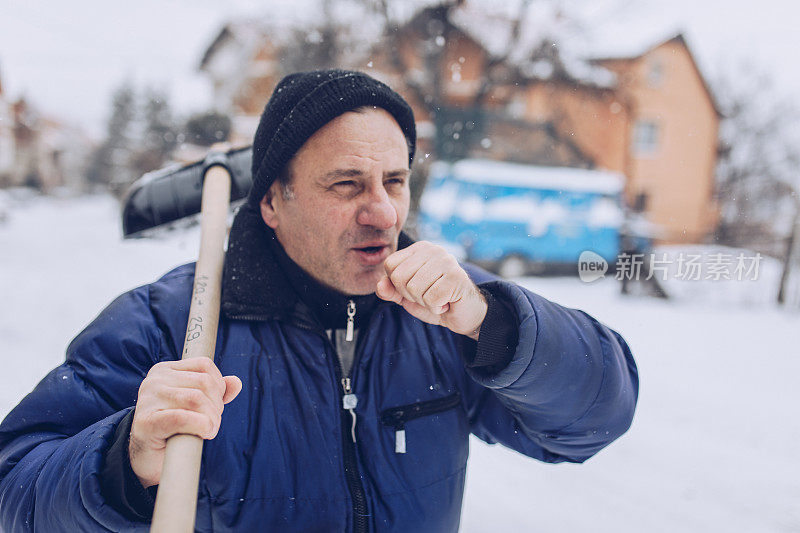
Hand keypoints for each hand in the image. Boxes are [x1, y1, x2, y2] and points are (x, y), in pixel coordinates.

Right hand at [129, 358, 241, 487]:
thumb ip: (215, 392)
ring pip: (196, 398)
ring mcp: (148, 399)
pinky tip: (203, 433)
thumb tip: (236, 382)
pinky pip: (181, 417)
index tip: (215, 405)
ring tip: (209, 430)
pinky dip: (200, 425)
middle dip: (216, 405)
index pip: (204, 365)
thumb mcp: (194, 405)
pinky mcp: (146, 422)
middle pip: (204, 382)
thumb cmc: (172, 429)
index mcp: (165, 370)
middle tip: (212, 422)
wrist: (146, 457)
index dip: (219, 385)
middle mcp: (154, 380)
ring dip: (211, 418)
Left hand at [376, 241, 487, 339]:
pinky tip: (447, 302)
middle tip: (429, 295)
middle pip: (399, 277)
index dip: (398, 285)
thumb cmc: (435, 301)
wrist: (463, 314)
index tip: (417, 289)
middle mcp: (433, 249)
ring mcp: (446, 261)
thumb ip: (391, 290)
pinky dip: (437, 308)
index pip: (390, 265)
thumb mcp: (407, 297)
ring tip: (439, 298)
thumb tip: (380, 285)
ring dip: (425, 302)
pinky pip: (431, 299)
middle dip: (411, 295)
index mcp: (419, 249)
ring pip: (414, 288)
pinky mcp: (456, 276)